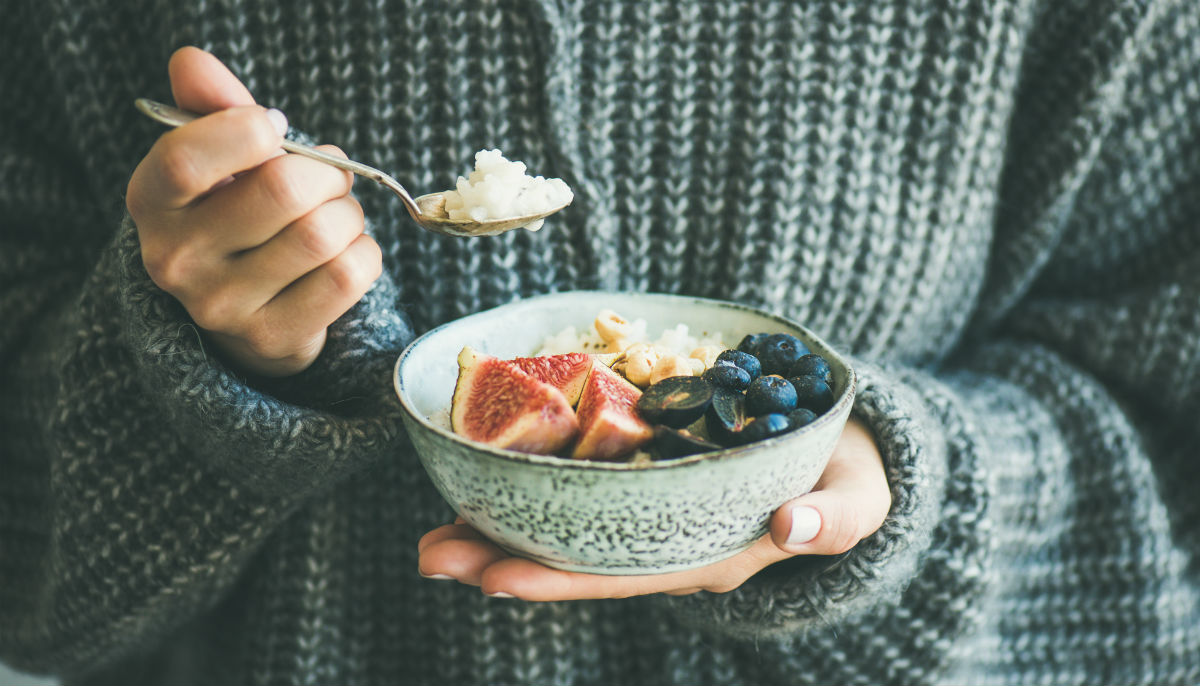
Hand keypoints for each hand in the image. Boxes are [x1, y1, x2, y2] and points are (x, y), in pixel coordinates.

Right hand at [126, 47, 381, 376]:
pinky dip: (365, 252)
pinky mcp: (273, 337)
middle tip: (330, 178)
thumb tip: (192, 62)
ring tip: (336, 216)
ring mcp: (222, 306)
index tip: (275, 128)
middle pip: (283, 191)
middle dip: (327, 174)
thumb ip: (213, 107)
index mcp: (152, 202)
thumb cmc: (238, 214)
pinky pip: (349, 274)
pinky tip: (346, 252)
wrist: (247, 310)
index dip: (247, 131)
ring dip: (349, 215)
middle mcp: (176, 259)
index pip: (187, 158)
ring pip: (323, 234)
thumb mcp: (220, 160)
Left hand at [417, 417, 889, 599]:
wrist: (843, 453)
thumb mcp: (859, 498)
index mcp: (709, 555)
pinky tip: (486, 478)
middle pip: (576, 559)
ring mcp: (654, 513)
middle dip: (502, 561)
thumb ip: (836, 517)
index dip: (559, 579)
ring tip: (433, 530)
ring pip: (567, 529)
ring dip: (500, 529)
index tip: (493, 579)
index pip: (623, 575)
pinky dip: (532, 486)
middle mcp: (669, 543)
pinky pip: (582, 490)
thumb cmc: (851, 479)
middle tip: (429, 554)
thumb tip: (796, 527)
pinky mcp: (648, 478)